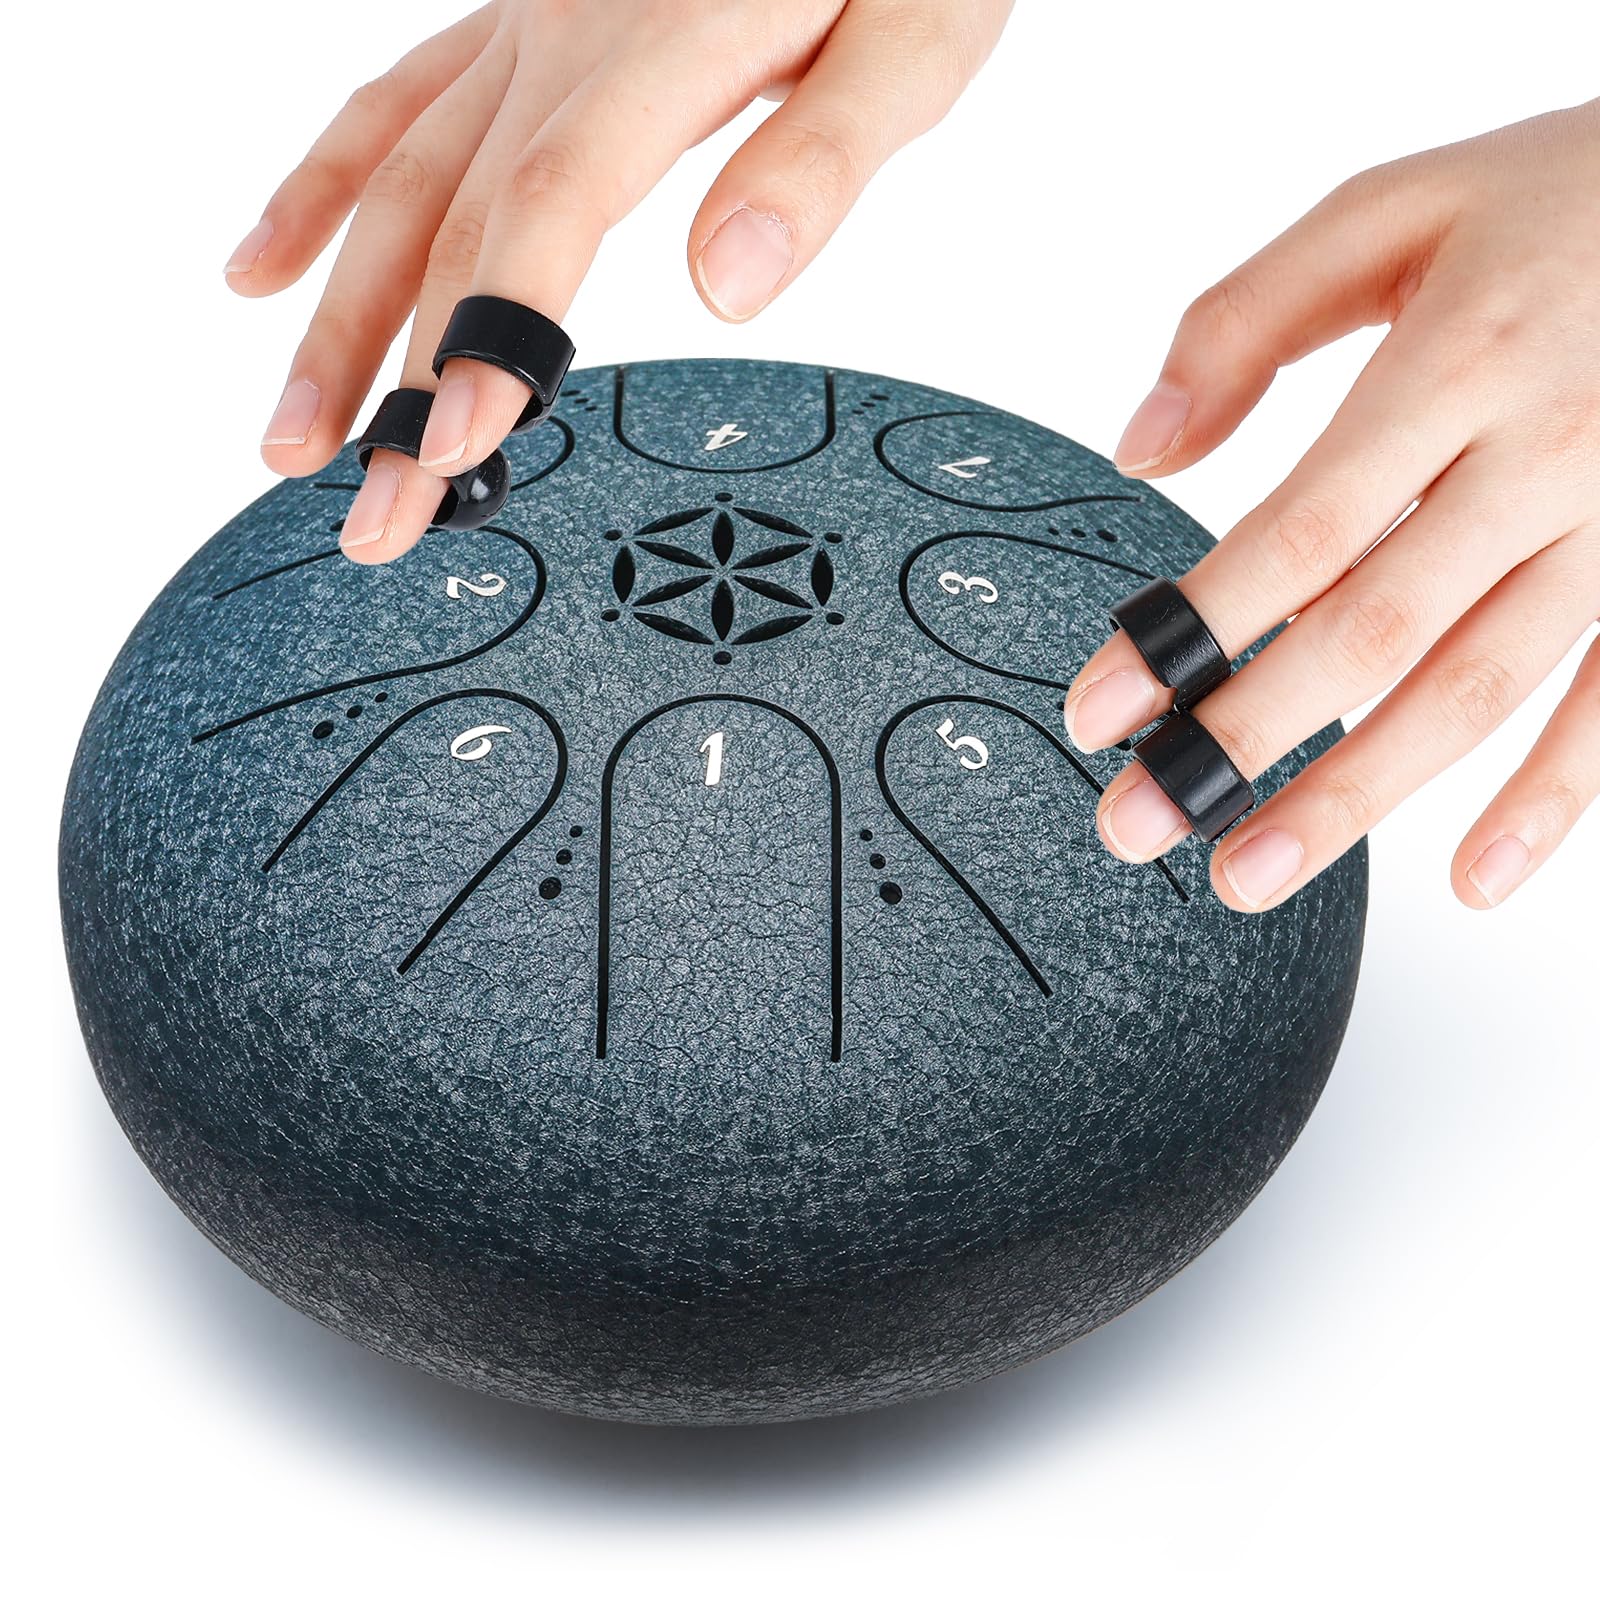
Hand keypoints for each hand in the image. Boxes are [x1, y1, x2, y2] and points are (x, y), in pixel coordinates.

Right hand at [227, 0, 1011, 562]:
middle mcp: (568, 29)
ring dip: (338, 320)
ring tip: (294, 440)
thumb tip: (731, 285)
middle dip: (405, 389)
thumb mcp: (915, 31)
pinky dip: (322, 187)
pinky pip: (396, 104)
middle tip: (375, 522)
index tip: (460, 448)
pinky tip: (264, 266)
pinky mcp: (517, 20)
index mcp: (665, 40)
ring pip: (399, 183)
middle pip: (454, 227)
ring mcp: (527, 24)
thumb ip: (823, 155)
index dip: (498, 334)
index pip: (552, 205)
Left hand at [1063, 100, 1599, 913]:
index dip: (1191, 630)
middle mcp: (1545, 457)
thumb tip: (1141, 447)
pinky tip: (1473, 876)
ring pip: (1477, 688)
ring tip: (1252, 873)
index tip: (1100, 709)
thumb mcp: (1391, 208)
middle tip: (1139, 822)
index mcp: (1460, 362)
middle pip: (1373, 630)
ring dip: (1357, 796)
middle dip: (1243, 740)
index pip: (1300, 529)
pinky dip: (1554, 799)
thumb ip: (1245, 320)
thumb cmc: (1558, 202)